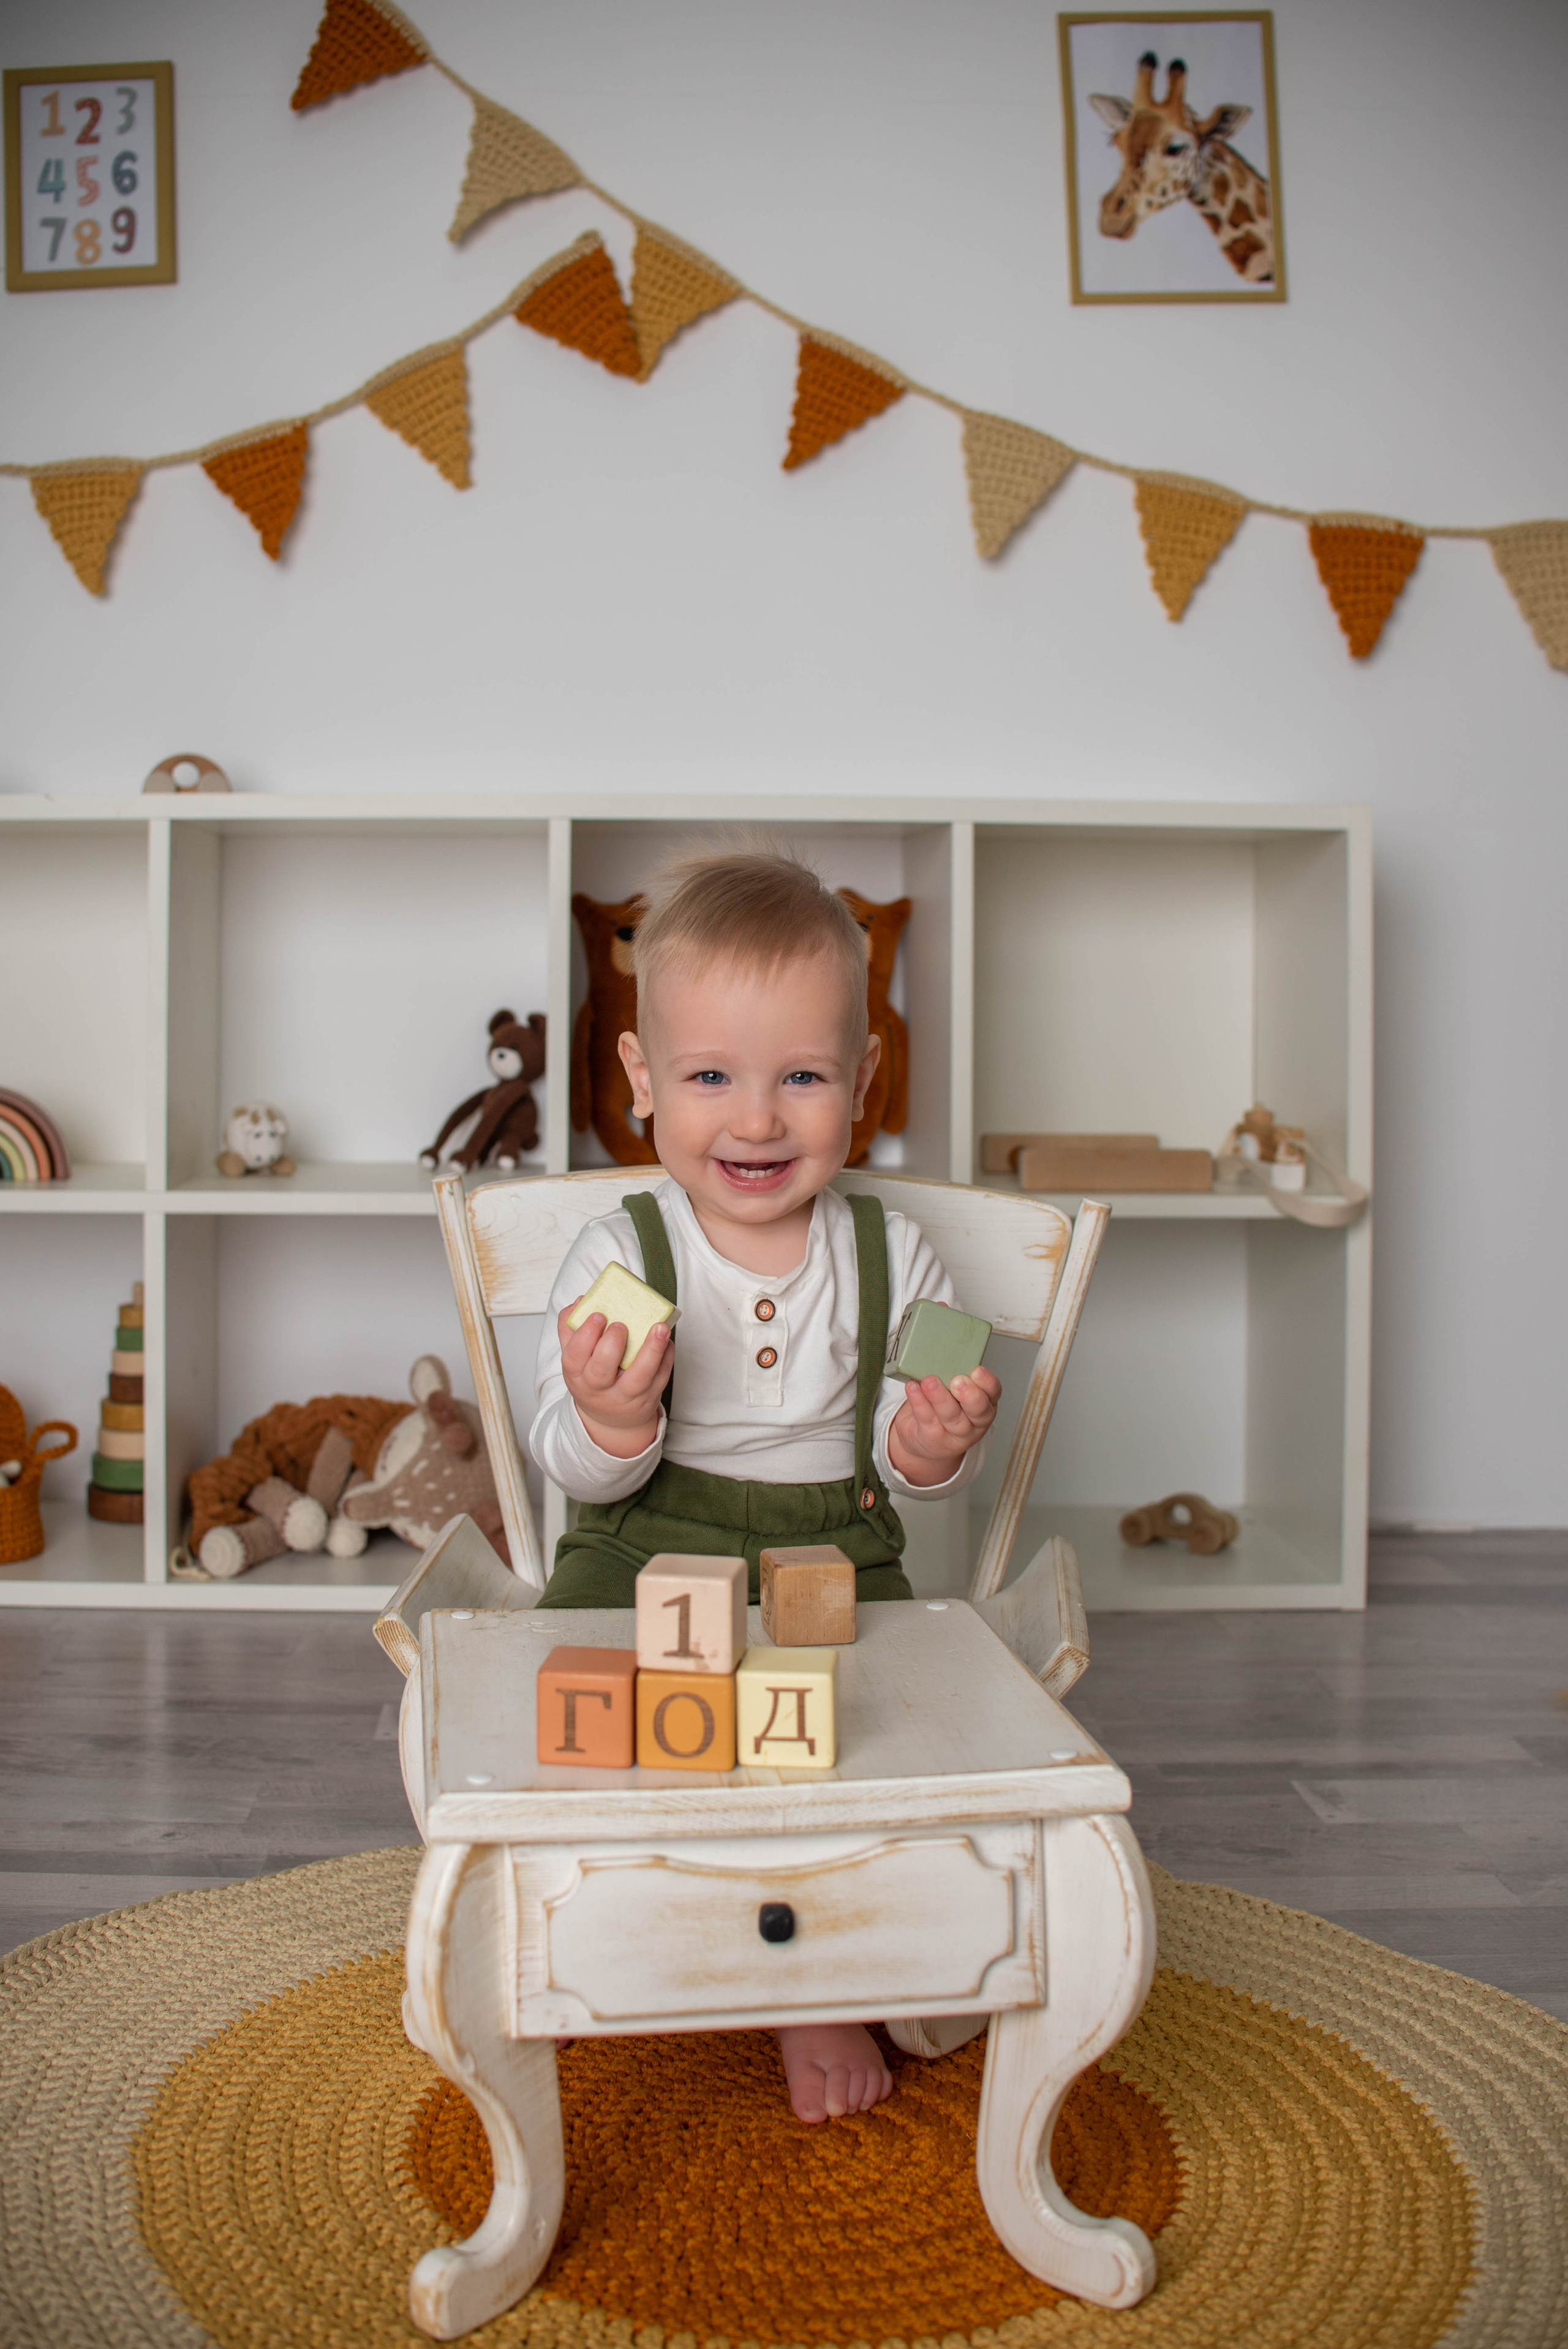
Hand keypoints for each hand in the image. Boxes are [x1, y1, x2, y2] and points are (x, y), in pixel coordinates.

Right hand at [558, 1303, 672, 1458]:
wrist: (612, 1418)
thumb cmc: (593, 1378)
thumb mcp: (576, 1359)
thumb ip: (572, 1329)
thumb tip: (581, 1301)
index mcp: (577, 1375)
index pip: (574, 1356)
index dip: (586, 1335)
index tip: (599, 1315)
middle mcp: (599, 1390)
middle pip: (601, 1371)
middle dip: (611, 1345)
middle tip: (620, 1325)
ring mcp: (626, 1397)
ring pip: (639, 1378)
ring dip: (651, 1351)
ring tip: (660, 1327)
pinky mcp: (649, 1398)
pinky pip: (660, 1378)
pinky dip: (666, 1357)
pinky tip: (667, 1340)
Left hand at [886, 1366, 999, 1487]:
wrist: (925, 1441)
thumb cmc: (943, 1410)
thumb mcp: (954, 1392)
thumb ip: (952, 1376)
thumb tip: (939, 1353)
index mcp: (985, 1403)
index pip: (993, 1392)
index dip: (987, 1382)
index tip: (977, 1371)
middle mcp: (975, 1421)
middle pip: (978, 1410)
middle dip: (969, 1395)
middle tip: (958, 1381)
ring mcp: (955, 1434)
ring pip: (951, 1416)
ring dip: (940, 1397)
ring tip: (929, 1382)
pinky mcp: (934, 1439)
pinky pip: (927, 1420)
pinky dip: (919, 1402)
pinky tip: (913, 1388)